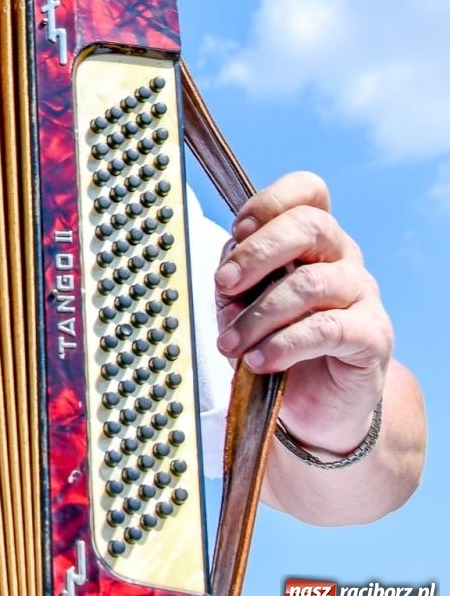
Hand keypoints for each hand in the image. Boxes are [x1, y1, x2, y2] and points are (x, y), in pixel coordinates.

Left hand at [213, 171, 393, 456]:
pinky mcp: (372, 335)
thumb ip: (236, 276)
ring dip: (259, 315)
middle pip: (310, 225)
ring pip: (311, 283)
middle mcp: (341, 257)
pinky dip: (284, 344)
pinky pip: (328, 328)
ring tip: (231, 344)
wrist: (311, 403)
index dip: (270, 202)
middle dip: (257, 252)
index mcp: (310, 238)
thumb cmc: (271, 339)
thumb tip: (226, 266)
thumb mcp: (240, 302)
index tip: (236, 229)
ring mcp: (362, 294)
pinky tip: (259, 360)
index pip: (307, 191)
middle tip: (223, 285)